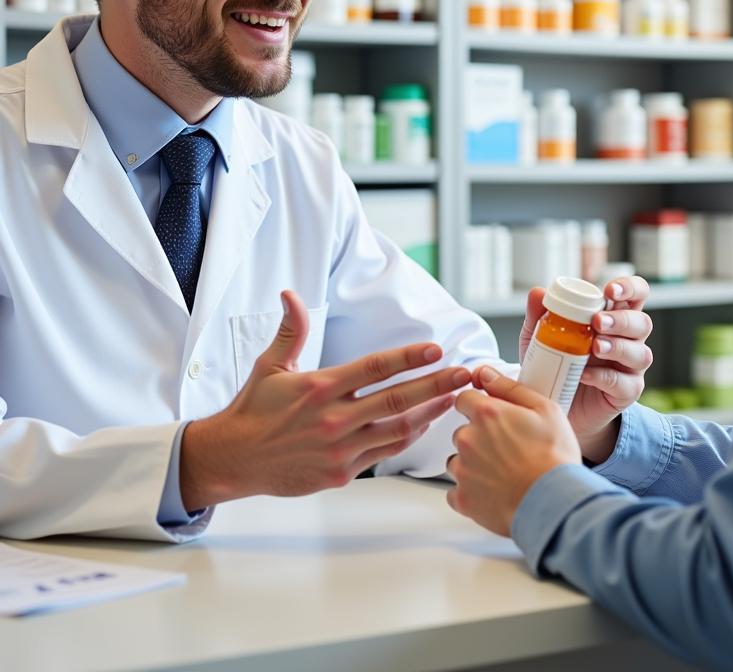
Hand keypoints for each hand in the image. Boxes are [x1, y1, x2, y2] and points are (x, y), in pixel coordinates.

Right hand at [180, 290, 469, 508]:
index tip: (436, 348)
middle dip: (435, 385)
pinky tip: (425, 423)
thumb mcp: (271, 365)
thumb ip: (290, 330)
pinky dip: (408, 438)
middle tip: (464, 374)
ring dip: (430, 412)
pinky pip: (385, 454)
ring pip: (397, 431)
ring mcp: (339, 450)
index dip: (408, 357)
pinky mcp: (340, 474)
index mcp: (320, 388)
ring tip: (454, 397)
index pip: (374, 368)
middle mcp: (333, 420)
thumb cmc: (254, 409)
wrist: (233, 459)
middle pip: (396, 400)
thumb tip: (290, 294)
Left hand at [447, 367, 580, 535]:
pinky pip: (456, 492)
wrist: (555, 503)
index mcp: (487, 413)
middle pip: (462, 432)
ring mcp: (463, 470)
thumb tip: (485, 373)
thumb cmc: (554, 458)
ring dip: (473, 465)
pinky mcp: (462, 499)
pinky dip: (471, 492)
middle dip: (478, 438)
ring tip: (503, 474)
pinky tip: (494, 492)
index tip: (492, 418)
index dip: (478, 407)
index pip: (464, 399)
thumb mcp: (545, 409)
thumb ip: (509, 387)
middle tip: (507, 450)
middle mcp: (468, 439)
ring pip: (458, 462)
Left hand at [518, 276, 652, 464]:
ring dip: (618, 347)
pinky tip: (586, 375)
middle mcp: (628, 340)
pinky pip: (625, 383)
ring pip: (641, 353)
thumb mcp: (541, 337)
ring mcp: (630, 367)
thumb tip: (537, 292)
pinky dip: (606, 377)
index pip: (635, 294)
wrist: (557, 405)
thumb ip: (539, 315)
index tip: (609, 290)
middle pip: (642, 322)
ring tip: (595, 347)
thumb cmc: (555, 363)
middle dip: (621, 320)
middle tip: (597, 322)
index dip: (630, 287)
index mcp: (613, 317)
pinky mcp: (627, 392)